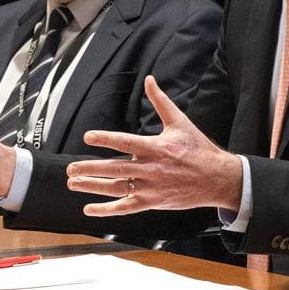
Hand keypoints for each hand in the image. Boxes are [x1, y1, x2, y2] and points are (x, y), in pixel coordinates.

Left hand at [66, 75, 241, 215]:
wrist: (217, 178)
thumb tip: (149, 79)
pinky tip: (90, 209)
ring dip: (93, 187)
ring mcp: (152, 187)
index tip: (88, 137)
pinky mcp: (153, 202)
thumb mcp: (180, 122)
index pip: (126, 142)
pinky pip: (127, 208)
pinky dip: (107, 210)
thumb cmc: (198, 148)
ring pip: (117, 189)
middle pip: (116, 169)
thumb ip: (161, 101)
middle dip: (91, 169)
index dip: (106, 139)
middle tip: (71, 168)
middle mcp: (152, 168)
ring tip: (73, 183)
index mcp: (157, 147)